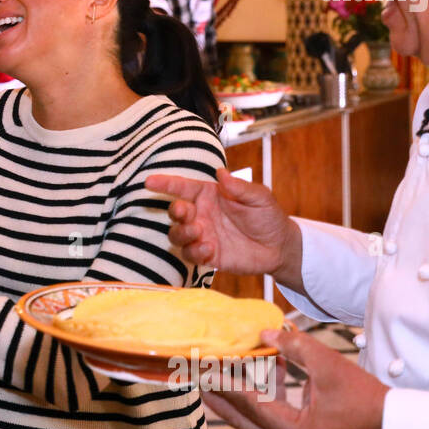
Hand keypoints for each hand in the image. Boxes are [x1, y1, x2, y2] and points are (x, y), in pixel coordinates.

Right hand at [145, 167, 302, 288]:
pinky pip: (189, 254)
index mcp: (209, 195)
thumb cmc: (268, 217)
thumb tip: (222, 173)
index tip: (149, 182)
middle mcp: (201, 214)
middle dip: (175, 211)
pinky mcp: (206, 255)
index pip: (183, 187)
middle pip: (175, 211)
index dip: (165, 183)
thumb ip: (240, 187)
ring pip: (176, 234)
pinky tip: (209, 249)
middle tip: (186, 213)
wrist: (279, 247)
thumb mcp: (260, 197)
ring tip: (200, 232)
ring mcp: (202, 235)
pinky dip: (194, 252)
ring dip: (182, 233)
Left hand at [203, 328, 388, 428]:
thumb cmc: (363, 397)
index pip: (247, 401)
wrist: (390, 426)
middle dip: (217, 394)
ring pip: (250, 420)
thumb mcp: (328, 365)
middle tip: (193, 373)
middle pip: (240, 417)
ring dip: (236, 396)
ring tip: (215, 373)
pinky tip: (263, 371)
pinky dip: (259, 398)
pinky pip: (266, 420)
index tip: (202, 366)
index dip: (223, 380)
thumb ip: (294, 347)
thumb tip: (265, 332)